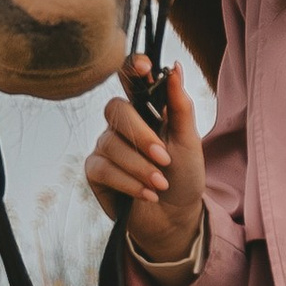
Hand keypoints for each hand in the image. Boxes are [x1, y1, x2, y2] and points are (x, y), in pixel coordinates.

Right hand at [84, 58, 205, 266]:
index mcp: (145, 109)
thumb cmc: (184, 176)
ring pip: (111, 144)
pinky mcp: (96, 171)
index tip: (144, 67)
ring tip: (161, 183)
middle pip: (115, 110)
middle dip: (142, 136)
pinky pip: (103, 168)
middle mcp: (122, 124)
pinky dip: (129, 183)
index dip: (132, 68)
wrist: (175, 217)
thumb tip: (175, 67)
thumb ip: (180, 106)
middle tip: (164, 159)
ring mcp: (106, 146)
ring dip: (140, 167)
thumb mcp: (189, 142)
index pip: (130, 79)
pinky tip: (148, 194)